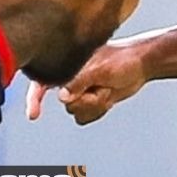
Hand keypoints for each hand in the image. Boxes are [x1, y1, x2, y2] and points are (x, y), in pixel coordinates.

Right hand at [25, 43, 148, 125]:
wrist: (142, 65)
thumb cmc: (122, 59)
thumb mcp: (100, 68)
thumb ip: (79, 81)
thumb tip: (62, 96)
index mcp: (67, 64)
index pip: (42, 82)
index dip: (34, 99)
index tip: (34, 115)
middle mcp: (70, 78)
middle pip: (67, 104)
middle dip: (86, 100)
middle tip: (101, 87)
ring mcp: (80, 90)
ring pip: (76, 112)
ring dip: (95, 105)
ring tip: (107, 88)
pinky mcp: (89, 100)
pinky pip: (84, 117)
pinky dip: (98, 111)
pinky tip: (108, 97)